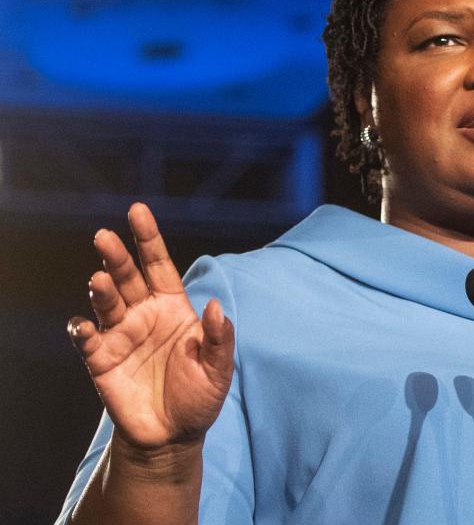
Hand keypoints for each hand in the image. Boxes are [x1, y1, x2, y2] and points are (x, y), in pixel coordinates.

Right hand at [68, 203, 234, 450]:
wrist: (173, 436)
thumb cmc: (198, 397)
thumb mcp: (218, 369)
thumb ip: (219, 338)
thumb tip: (214, 306)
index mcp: (173, 308)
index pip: (158, 265)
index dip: (148, 238)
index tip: (137, 210)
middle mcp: (143, 314)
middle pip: (127, 276)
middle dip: (116, 256)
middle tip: (105, 237)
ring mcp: (120, 335)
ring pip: (106, 303)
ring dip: (101, 289)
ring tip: (100, 280)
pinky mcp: (101, 361)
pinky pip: (87, 339)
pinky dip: (82, 329)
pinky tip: (84, 325)